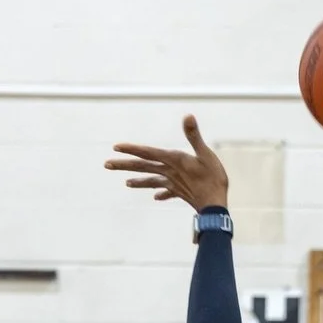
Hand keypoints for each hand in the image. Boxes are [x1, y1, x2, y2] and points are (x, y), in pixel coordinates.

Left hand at [106, 115, 228, 212]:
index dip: (132, 149)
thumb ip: (194, 136)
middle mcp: (169, 172)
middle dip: (124, 165)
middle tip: (107, 164)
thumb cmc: (213, 179)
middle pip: (143, 167)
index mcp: (173, 160)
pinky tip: (156, 197)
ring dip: (138, 181)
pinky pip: (168, 192)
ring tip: (126, 183)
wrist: (215, 205)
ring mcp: (173, 183)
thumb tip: (188, 116)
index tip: (116, 147)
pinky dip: (161, 193)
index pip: (148, 153)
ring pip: (152, 181)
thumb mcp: (206, 154)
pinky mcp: (180, 192)